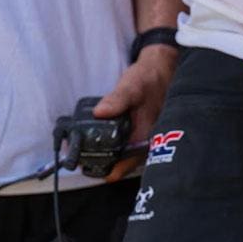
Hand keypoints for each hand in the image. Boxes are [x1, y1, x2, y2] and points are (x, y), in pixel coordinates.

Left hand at [94, 44, 175, 178]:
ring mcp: (143, 139)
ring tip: (84, 152)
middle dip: (102, 165)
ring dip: (106, 157)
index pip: (126, 166)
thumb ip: (117, 100)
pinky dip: (111, 147)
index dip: (107, 171)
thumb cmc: (150, 79)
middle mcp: (147, 143)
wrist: (162, 70)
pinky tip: (98, 140)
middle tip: (80, 160)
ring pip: (123, 157)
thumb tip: (100, 113)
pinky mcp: (138, 133)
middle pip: (122, 165)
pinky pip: (124, 147)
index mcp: (147, 137)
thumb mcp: (132, 87)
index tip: (86, 168)